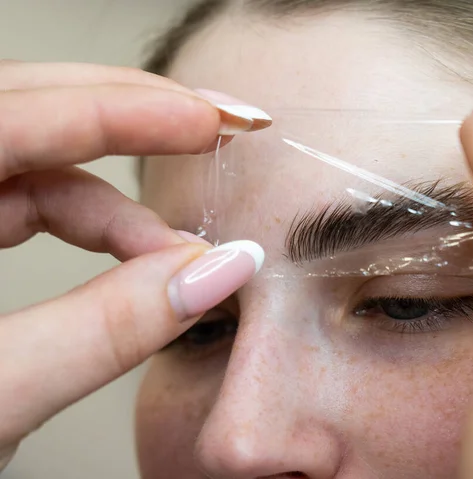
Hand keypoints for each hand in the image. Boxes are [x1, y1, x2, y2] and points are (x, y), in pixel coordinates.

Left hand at [0, 61, 264, 470]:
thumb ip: (107, 328)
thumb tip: (220, 271)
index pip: (14, 117)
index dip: (121, 110)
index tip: (210, 122)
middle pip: (30, 106)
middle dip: (135, 114)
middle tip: (216, 126)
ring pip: (42, 160)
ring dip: (124, 202)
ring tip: (183, 251)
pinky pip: (37, 200)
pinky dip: (101, 225)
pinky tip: (144, 256)